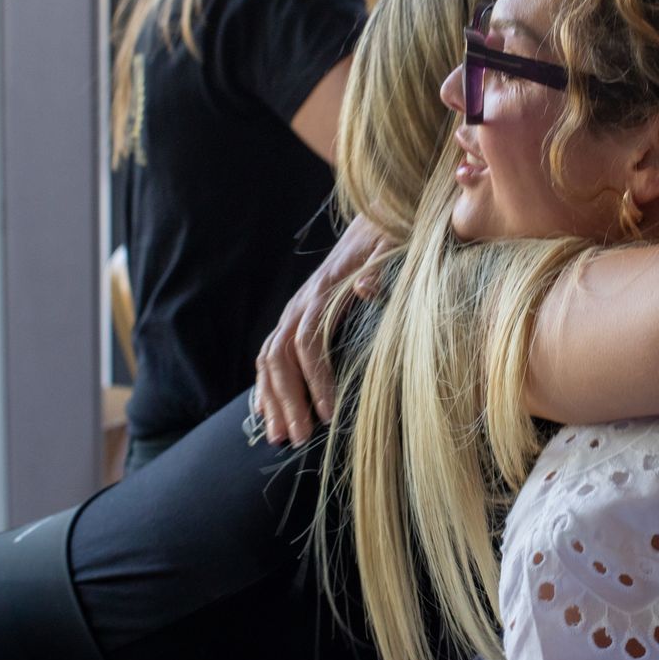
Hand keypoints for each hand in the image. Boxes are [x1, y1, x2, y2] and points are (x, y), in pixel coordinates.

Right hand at [254, 215, 391, 444]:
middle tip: (298, 438)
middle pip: (280, 356)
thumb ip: (381, 269)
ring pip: (269, 358)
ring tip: (280, 436)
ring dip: (272, 399)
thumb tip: (364, 289)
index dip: (314, 379)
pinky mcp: (296, 317)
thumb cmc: (389, 242)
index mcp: (323, 292)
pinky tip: (266, 413)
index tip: (328, 414)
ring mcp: (294, 311)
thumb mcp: (393, 250)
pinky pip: (270, 353)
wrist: (375, 220)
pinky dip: (265, 385)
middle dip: (286, 400)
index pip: (308, 342)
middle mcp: (301, 303)